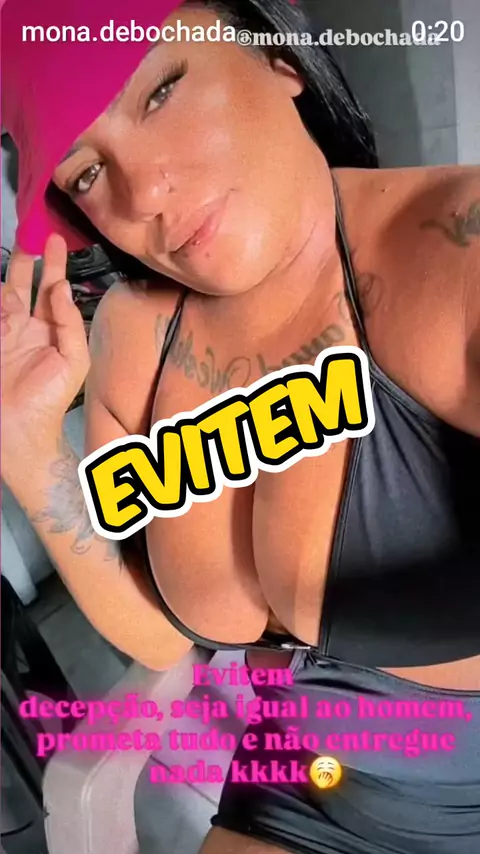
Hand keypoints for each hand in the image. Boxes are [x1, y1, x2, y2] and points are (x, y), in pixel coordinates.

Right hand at [1, 234, 89, 459]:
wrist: (19, 427)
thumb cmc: (51, 400)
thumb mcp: (74, 360)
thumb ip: (70, 322)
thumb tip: (61, 288)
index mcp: (50, 331)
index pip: (52, 290)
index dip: (54, 265)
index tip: (55, 239)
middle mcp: (26, 327)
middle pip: (25, 284)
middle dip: (28, 258)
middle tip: (31, 231)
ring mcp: (4, 331)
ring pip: (5, 292)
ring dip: (9, 271)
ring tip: (16, 245)